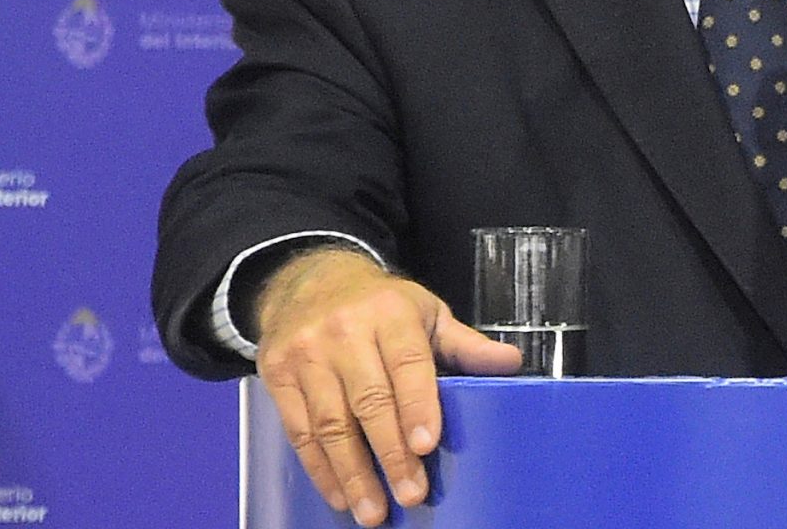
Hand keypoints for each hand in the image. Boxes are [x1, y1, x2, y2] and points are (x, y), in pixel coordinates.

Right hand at [253, 247, 522, 526]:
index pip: (407, 362)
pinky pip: (298, 429)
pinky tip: (340, 494)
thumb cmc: (381, 305)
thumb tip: (511, 364)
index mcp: (390, 312)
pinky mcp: (275, 374)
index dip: (417, 405)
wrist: (309, 279)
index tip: (426, 446)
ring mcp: (306, 353)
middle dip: (389, 452)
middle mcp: (345, 330)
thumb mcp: (427, 312)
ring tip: (373, 511)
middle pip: (369, 400)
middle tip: (409, 494)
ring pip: (330, 422)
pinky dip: (319, 467)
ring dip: (352, 472)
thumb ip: (465, 344)